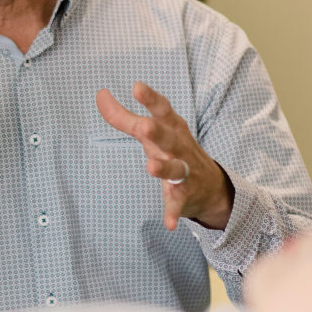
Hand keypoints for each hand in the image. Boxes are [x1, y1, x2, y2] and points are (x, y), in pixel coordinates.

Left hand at [96, 82, 233, 230]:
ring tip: (150, 167)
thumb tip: (100, 94)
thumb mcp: (152, 131)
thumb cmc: (173, 149)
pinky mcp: (184, 196)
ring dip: (164, 169)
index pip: (162, 110)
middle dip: (157, 132)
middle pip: (168, 138)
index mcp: (172, 128)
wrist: (212, 187)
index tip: (137, 86)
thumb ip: (124, 116)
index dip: (151, 99)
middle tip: (144, 126)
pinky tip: (169, 224)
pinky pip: (177, 205)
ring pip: (175, 169)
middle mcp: (179, 148)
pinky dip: (173, 214)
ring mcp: (184, 172)